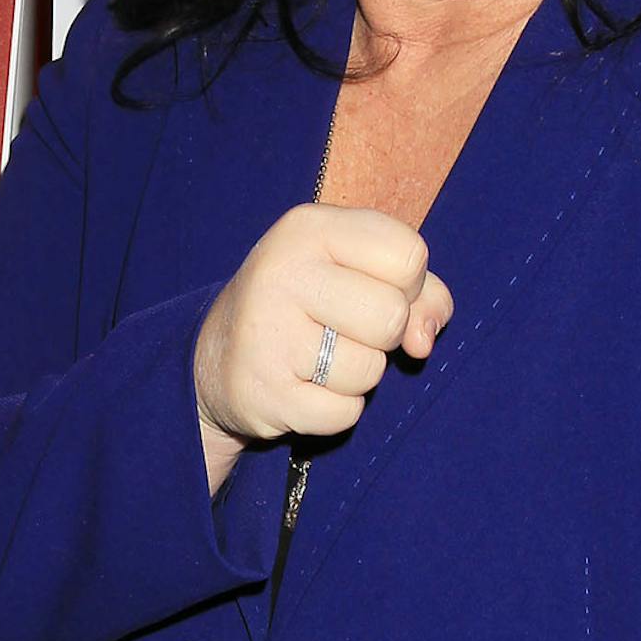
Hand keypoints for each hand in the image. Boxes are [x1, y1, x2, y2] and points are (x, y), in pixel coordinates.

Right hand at [193, 205, 452, 492]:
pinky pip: (345, 413)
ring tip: (317, 360)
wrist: (217, 361)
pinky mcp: (264, 392)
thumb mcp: (356, 272)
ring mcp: (268, 333)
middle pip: (393, 315)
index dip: (408, 285)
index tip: (372, 290)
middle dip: (383, 335)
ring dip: (357, 376)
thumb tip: (423, 341)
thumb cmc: (305, 307)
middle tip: (341, 331)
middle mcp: (282, 272)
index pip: (409, 255)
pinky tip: (303, 389)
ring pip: (371, 370)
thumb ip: (417, 291)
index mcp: (309, 227)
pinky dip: (334, 410)